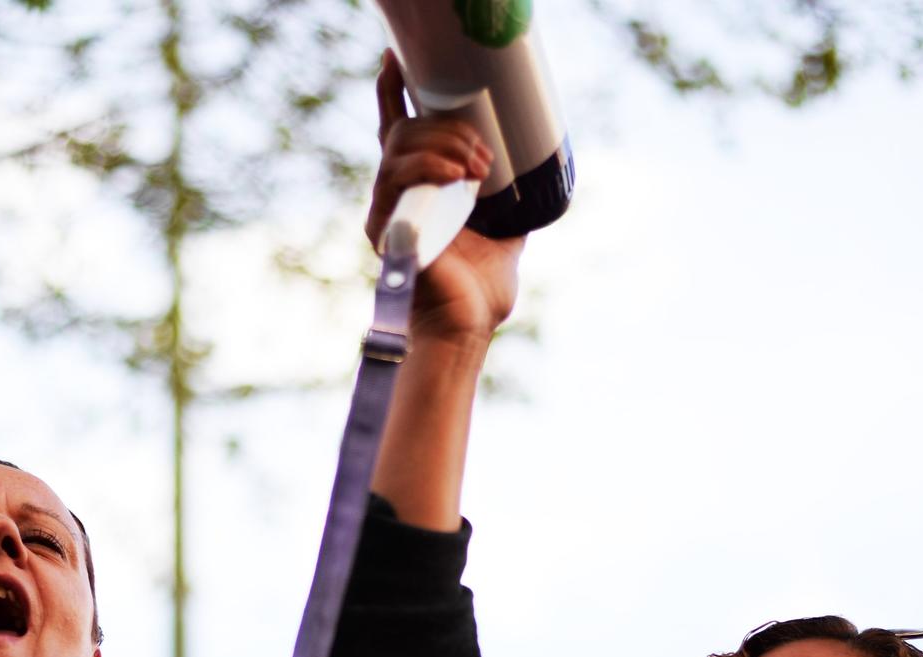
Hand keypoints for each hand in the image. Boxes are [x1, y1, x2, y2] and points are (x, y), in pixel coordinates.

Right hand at [367, 50, 522, 348]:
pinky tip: (456, 174)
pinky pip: (397, 179)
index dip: (395, 92)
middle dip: (447, 129)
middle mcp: (396, 197)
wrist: (465, 332)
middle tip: (483, 156)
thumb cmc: (478, 295)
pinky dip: (427, 167)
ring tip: (476, 166)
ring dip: (442, 145)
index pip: (401, 132)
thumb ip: (509, 207)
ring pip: (400, 148)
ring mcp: (387, 210)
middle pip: (405, 132)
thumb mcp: (504, 238)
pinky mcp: (386, 227)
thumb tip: (536, 185)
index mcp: (420, 192)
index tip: (397, 59)